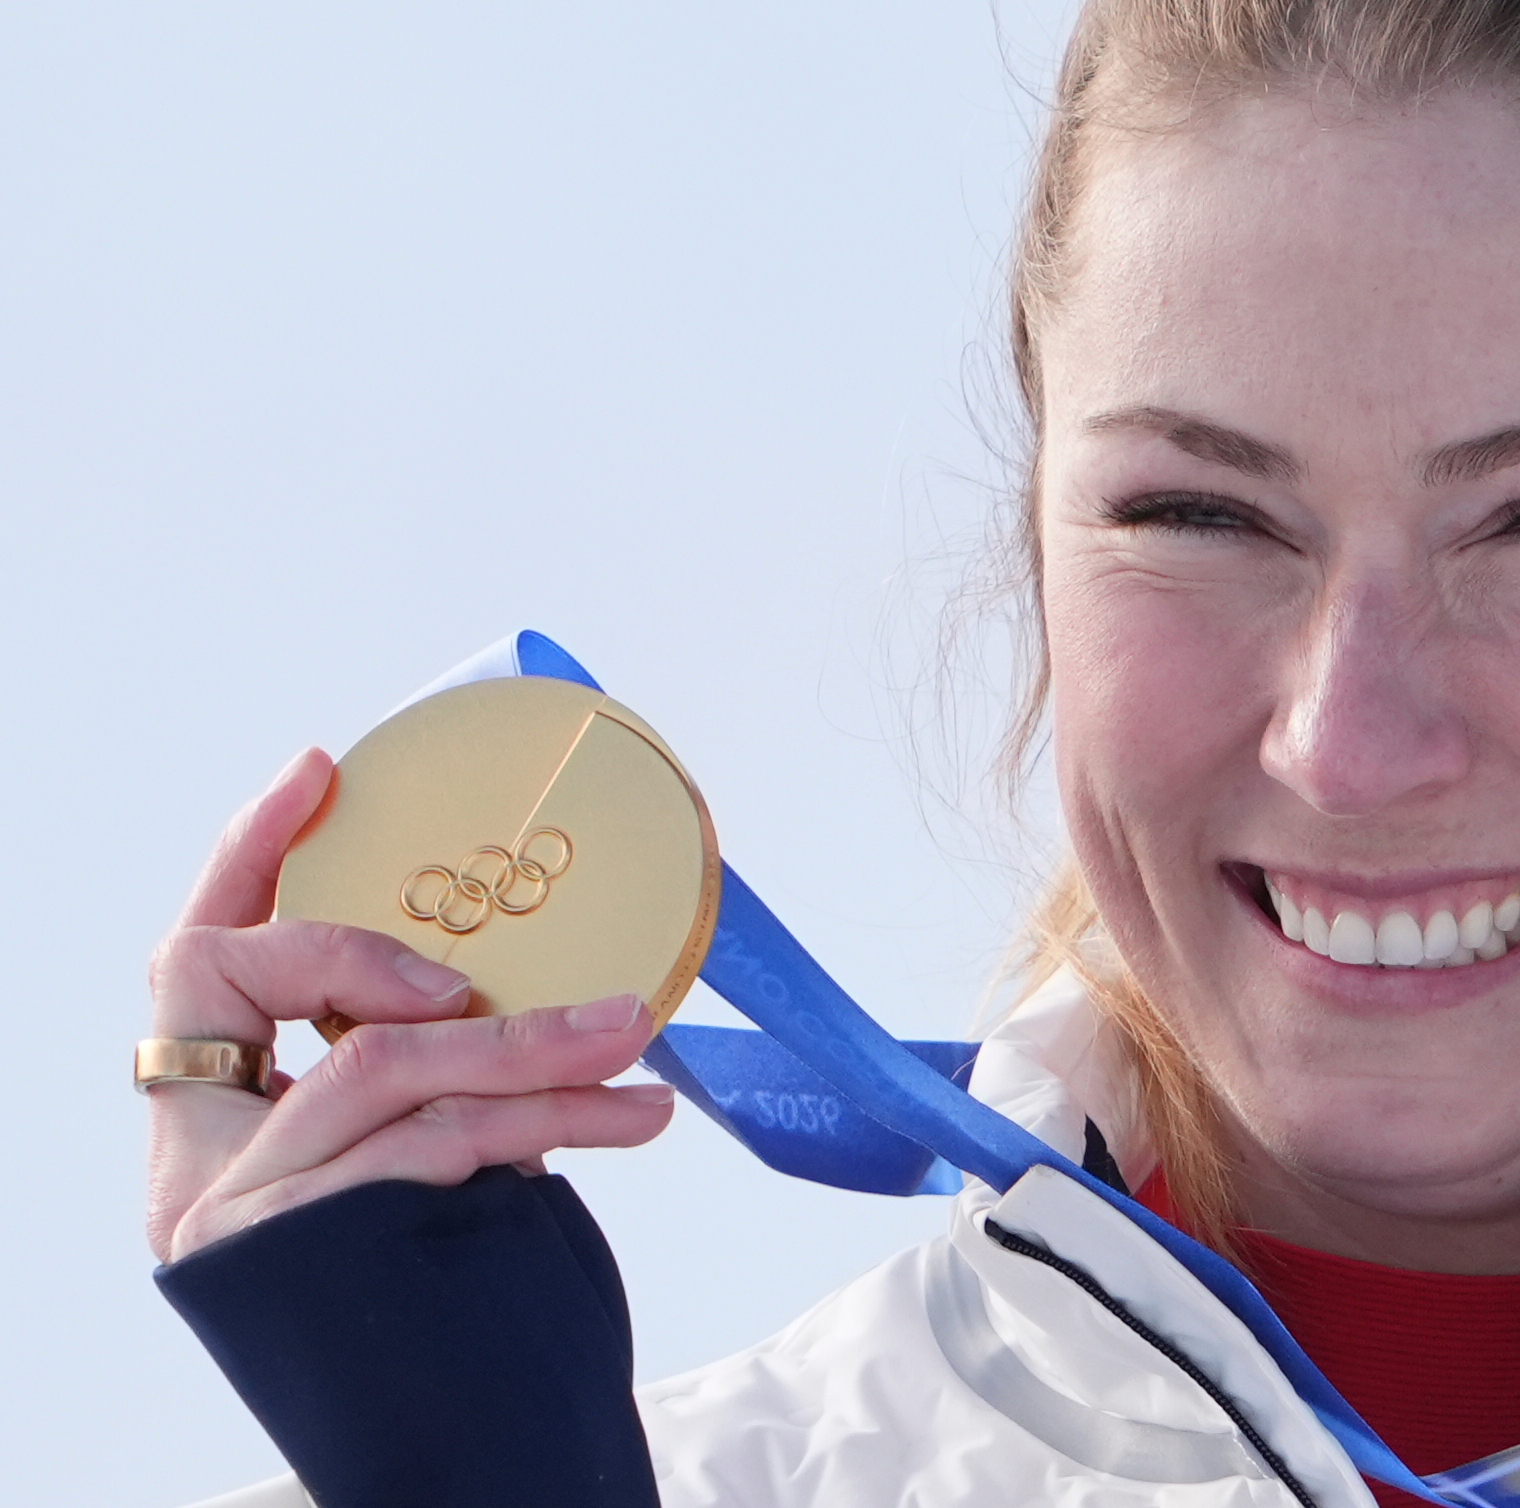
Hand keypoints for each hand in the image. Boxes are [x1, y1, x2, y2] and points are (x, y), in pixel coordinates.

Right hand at [145, 749, 674, 1262]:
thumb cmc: (449, 1312)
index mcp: (205, 1134)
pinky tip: (623, 1122)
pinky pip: (424, 1141)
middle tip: (496, 971)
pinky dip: (537, 1118)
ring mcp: (233, 1216)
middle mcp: (194, 1171)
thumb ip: (418, 1086)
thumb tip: (528, 982)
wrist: (456, 1469)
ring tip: (634, 1042)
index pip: (195, 962)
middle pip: (258, 985)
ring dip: (527, 1046)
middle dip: (382, 952)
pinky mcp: (296, 1252)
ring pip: (377, 1066)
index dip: (247, 854)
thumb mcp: (420, 1179)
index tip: (320, 768)